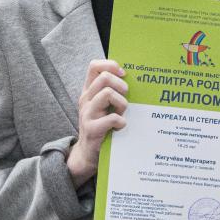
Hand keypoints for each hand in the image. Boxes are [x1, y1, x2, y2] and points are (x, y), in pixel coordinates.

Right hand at [65, 60, 127, 185]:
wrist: (87, 154)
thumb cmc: (102, 127)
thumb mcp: (104, 107)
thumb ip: (113, 92)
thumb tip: (134, 80)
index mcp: (89, 91)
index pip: (94, 66)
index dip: (111, 65)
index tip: (123, 74)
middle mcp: (86, 99)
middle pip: (104, 77)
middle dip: (121, 85)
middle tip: (126, 97)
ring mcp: (87, 113)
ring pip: (107, 93)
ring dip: (122, 103)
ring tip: (123, 113)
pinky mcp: (92, 129)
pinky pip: (112, 118)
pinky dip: (121, 122)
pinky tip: (121, 127)